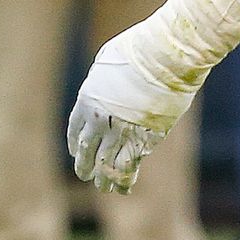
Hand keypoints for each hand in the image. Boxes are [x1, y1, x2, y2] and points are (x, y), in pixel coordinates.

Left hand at [68, 28, 195, 193]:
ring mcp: (124, 131)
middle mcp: (100, 121)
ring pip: (109, 162)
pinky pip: (133, 163)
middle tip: (84, 176)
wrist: (164, 58)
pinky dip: (127, 177)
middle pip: (88, 150)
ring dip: (105, 178)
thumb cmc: (137, 52)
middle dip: (85, 166)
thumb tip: (105, 86)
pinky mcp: (148, 138)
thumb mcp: (107, 63)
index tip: (75, 153)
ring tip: (104, 188)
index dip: (76, 144)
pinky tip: (125, 186)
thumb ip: (103, 82)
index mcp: (87, 102)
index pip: (76, 130)